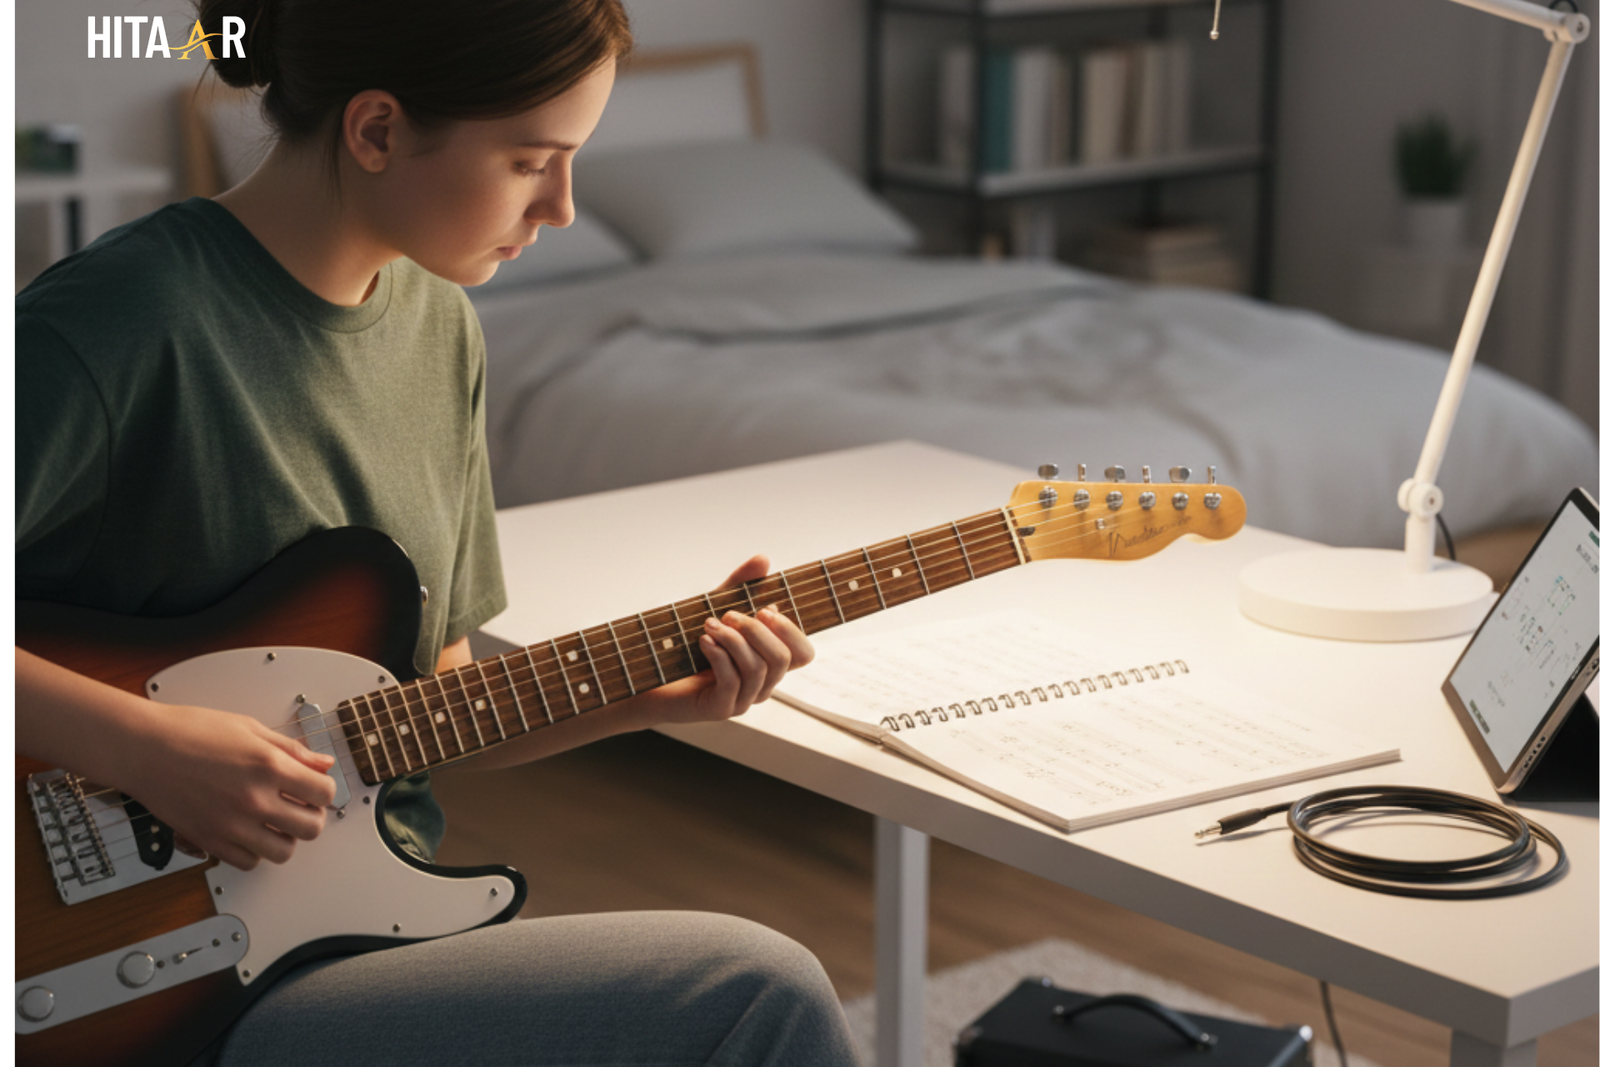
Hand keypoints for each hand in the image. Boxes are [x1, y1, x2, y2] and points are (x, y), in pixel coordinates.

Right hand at [114, 703, 338, 869]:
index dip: (324, 790)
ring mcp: (231, 824)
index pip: (324, 793)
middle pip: (311, 828)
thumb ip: (292, 750)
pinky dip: (254, 852)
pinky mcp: (209, 840)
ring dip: (285, 838)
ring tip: (275, 822)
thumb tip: (322, 763)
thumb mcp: (250, 729)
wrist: (143, 748)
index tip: (315, 788)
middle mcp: (254, 798)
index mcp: (269, 766)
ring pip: (283, 852)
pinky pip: (248, 863)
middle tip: (300, 807)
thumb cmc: (191, 732)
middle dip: (311, 817)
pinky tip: (249, 832)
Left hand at [643, 555, 814, 725]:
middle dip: (756, 630)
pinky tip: (704, 641)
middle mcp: (762, 685)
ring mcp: (744, 700)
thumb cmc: (686, 646)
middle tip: (729, 615)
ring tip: (709, 624)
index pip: (804, 655)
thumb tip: (763, 559)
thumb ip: (740, 587)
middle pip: (782, 659)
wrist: (650, 680)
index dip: (791, 630)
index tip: (765, 609)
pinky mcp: (721, 709)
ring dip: (733, 639)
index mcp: (768, 664)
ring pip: (757, 669)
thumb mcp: (716, 608)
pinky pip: (732, 681)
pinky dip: (719, 655)